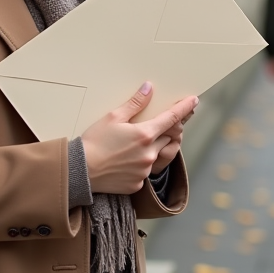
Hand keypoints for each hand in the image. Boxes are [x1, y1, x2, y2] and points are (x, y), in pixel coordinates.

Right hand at [80, 82, 197, 194]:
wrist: (79, 171)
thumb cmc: (94, 142)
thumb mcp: (113, 117)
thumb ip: (135, 103)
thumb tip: (149, 88)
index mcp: (145, 134)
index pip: (172, 118)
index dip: (184, 109)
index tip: (193, 102)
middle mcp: (149, 153)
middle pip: (168, 137)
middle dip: (166, 129)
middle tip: (156, 123)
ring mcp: (145, 170)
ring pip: (159, 154)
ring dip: (154, 147)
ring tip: (137, 144)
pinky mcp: (138, 184)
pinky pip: (147, 171)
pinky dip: (142, 164)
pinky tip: (127, 160)